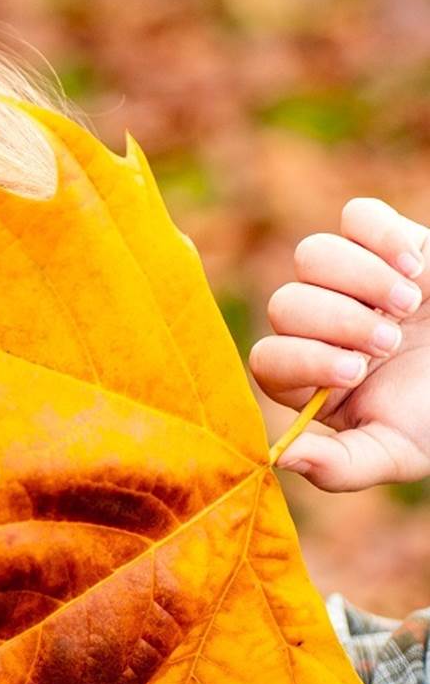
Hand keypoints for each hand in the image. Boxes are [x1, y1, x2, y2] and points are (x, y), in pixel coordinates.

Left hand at [251, 197, 429, 490]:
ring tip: (406, 305)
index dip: (303, 360)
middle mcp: (319, 324)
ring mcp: (350, 279)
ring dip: (358, 279)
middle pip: (286, 304)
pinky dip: (382, 236)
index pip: (269, 359)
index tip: (355, 372)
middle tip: (388, 343)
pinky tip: (415, 267)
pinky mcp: (386, 241)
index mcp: (310, 375)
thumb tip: (281, 459)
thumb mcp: (397, 452)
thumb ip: (341, 466)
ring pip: (312, 254)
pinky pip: (357, 217)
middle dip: (337, 322)